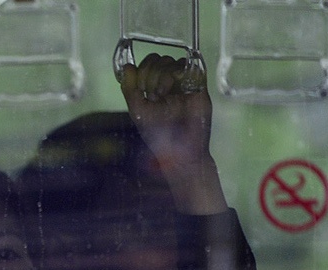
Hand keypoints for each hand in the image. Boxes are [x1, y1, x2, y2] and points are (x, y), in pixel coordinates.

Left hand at [119, 54, 225, 214]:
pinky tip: (175, 86)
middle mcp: (170, 84)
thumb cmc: (159, 136)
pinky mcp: (200, 88)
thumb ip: (129, 89)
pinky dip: (181, 72)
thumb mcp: (138, 111)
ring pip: (175, 61)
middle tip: (152, 93)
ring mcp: (185, 85)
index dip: (143, 69)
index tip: (141, 88)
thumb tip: (127, 66)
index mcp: (155, 87)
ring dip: (164, 74)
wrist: (180, 152)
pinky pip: (194, 67)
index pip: (149, 64)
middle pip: (161, 59)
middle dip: (151, 72)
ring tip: (162, 94)